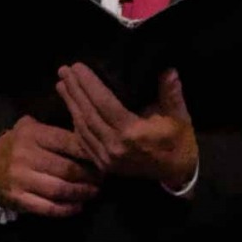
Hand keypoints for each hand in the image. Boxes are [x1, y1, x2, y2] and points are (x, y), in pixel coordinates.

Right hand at [0, 114, 100, 218]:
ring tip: (93, 191)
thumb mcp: (31, 129)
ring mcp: (20, 179)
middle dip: (90, 176)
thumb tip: (92, 136)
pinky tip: (78, 206)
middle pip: (68, 169)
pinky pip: (49, 208)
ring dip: (82, 193)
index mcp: (31, 135)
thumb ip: (57, 130)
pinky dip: (67, 209)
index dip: (90, 152)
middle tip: (102, 178)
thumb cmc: (19, 147)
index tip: (103, 158)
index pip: (69, 143)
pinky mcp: (19, 199)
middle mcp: (24, 156)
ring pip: (60, 190)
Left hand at [56, 64, 198, 188]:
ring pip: (82, 127)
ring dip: (70, 104)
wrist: (178, 175)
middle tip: (63, 70)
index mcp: (133, 133)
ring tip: (61, 84)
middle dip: (74, 90)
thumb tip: (167, 69)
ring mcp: (107, 157)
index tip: (77, 66)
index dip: (88, 84)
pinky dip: (75, 122)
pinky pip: (84, 140)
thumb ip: (171, 94)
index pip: (103, 103)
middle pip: (88, 113)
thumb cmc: (180, 143)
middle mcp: (115, 146)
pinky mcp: (103, 164)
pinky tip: (70, 107)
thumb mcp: (180, 117)